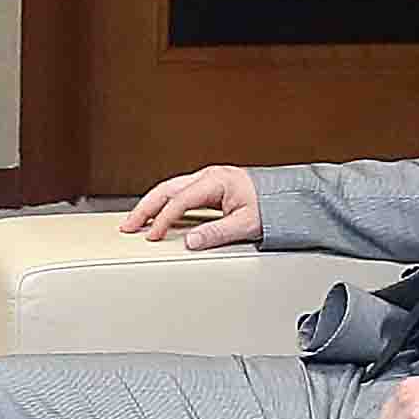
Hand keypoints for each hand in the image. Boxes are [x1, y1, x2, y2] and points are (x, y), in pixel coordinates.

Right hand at [117, 164, 260, 250]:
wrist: (290, 196)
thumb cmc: (273, 205)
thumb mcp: (246, 223)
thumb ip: (217, 233)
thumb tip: (191, 242)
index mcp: (216, 181)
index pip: (180, 201)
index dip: (163, 220)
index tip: (152, 236)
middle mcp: (209, 176)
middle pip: (167, 190)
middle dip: (145, 208)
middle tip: (128, 225)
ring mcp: (209, 180)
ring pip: (170, 189)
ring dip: (152, 205)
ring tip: (136, 221)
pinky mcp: (210, 186)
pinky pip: (181, 192)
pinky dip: (166, 204)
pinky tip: (158, 215)